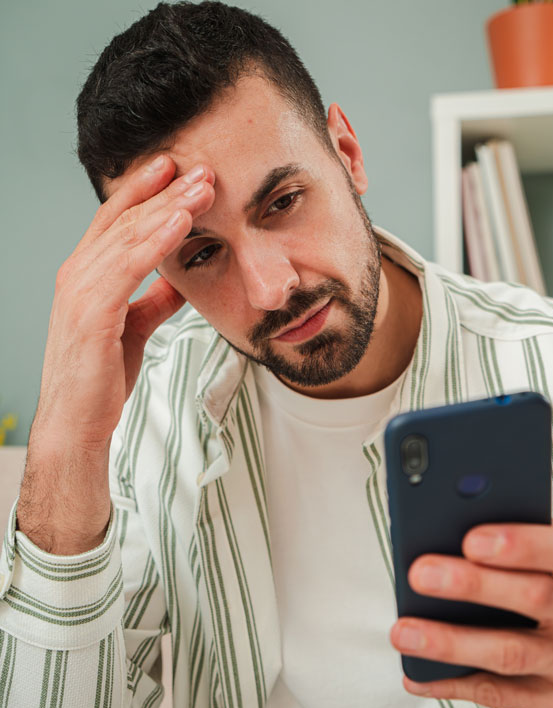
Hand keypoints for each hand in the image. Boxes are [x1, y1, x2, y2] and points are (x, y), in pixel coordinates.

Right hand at [18, 156, 214, 551]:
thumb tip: (180, 278)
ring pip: (126, 236)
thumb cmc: (101, 376)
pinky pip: (126, 267)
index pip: (116, 220)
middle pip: (124, 219)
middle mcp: (78, 274)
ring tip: (201, 185)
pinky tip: (181, 222)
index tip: (177, 169)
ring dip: (167, 207)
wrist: (78, 423)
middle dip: (164, 191)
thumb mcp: (135, 326)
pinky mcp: (90, 313)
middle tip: (201, 167)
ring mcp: (80, 291)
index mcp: (88, 275)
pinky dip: (155, 241)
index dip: (145, 191)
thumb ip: (153, 299)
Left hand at [389, 520, 552, 707]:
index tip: (472, 537)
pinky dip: (454, 684)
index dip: (521, 543)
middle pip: (535, 598)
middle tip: (421, 573)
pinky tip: (418, 673)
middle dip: (474, 584)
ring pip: (511, 653)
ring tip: (404, 630)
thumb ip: (541, 549)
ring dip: (452, 641)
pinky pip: (502, 696)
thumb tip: (462, 525)